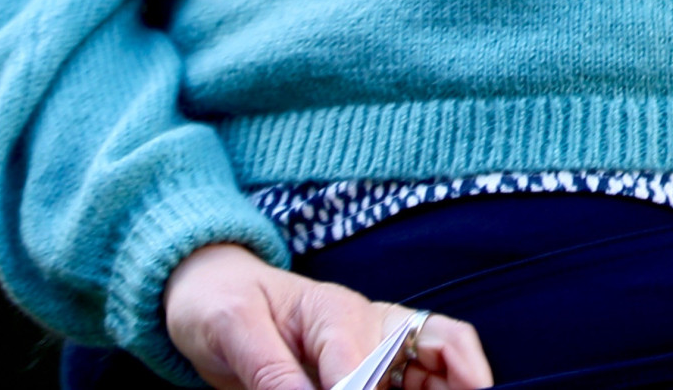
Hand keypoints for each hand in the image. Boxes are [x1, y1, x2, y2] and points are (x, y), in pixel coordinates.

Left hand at [163, 242, 490, 389]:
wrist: (212, 293)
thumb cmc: (220, 302)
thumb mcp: (232, 328)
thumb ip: (271, 371)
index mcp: (337, 313)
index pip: (364, 370)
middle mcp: (370, 326)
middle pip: (440, 348)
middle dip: (461, 382)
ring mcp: (376, 346)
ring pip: (443, 364)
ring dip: (455, 384)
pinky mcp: (371, 367)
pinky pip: (421, 379)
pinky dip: (435, 388)